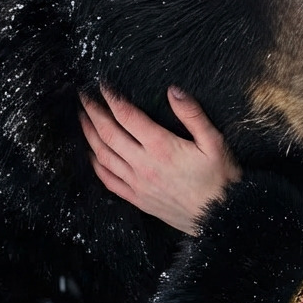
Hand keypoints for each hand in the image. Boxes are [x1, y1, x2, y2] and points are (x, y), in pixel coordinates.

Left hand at [78, 86, 240, 234]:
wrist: (219, 218)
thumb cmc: (220, 179)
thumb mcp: (214, 142)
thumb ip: (193, 115)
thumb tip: (174, 91)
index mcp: (162, 147)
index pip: (128, 116)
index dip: (112, 98)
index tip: (102, 84)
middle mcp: (144, 164)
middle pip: (109, 133)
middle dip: (94, 112)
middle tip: (83, 97)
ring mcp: (138, 183)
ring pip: (104, 156)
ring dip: (90, 135)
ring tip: (82, 119)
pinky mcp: (138, 198)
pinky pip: (109, 181)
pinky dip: (96, 166)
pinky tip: (92, 155)